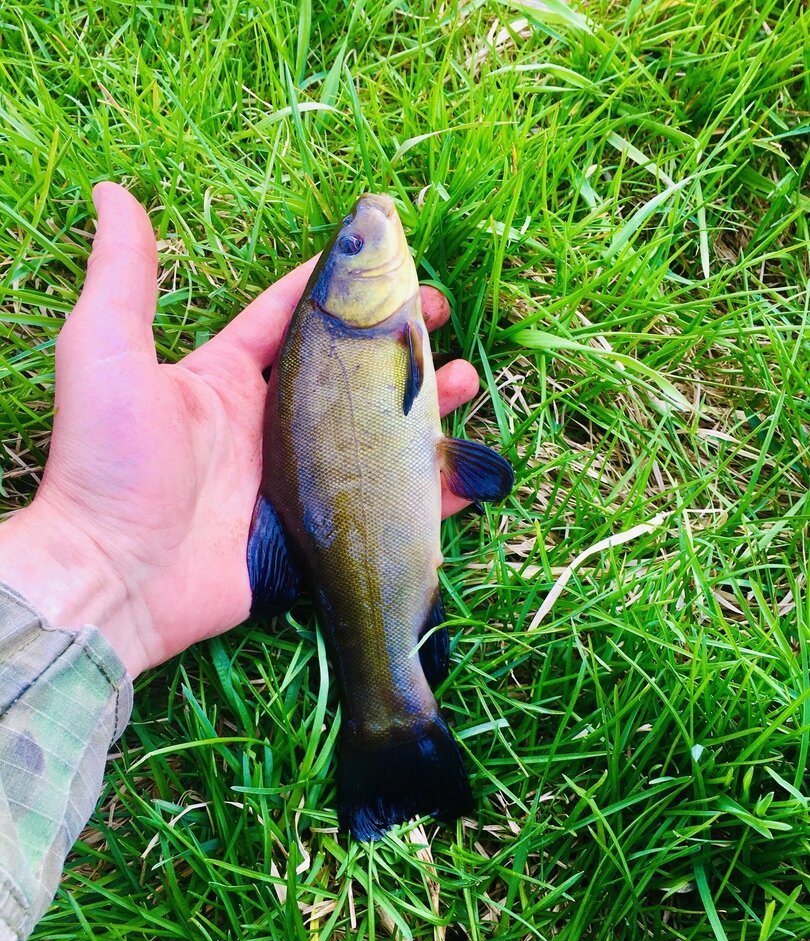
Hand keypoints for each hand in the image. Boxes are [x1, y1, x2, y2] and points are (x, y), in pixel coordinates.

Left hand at [0, 183, 478, 676]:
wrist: (121, 578)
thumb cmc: (110, 462)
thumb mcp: (108, 353)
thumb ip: (123, 275)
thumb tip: (115, 193)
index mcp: (226, 378)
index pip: (292, 316)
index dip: (336, 285)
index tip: (383, 253)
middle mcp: (268, 423)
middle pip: (348, 369)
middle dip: (394, 338)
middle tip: (437, 313)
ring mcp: (298, 477)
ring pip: (378, 429)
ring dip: (423, 400)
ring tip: (461, 378)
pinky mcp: (322, 527)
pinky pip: (387, 502)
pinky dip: (434, 485)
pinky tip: (465, 463)